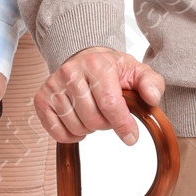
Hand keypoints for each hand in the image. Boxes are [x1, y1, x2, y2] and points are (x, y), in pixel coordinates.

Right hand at [34, 46, 165, 146]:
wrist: (84, 58)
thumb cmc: (111, 69)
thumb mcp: (136, 71)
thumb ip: (151, 84)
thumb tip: (153, 98)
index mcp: (97, 65)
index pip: (110, 104)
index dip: (123, 125)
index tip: (131, 137)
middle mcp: (71, 73)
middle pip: (93, 120)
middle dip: (107, 124)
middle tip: (109, 114)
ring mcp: (53, 86)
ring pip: (76, 127)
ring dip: (90, 129)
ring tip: (93, 113)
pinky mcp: (42, 99)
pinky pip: (57, 133)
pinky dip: (71, 135)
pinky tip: (79, 122)